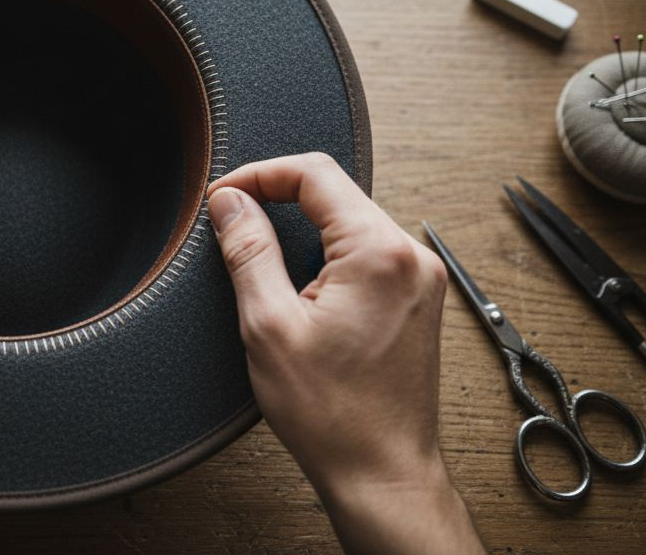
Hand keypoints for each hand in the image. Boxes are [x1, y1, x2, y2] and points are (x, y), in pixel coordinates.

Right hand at [207, 153, 480, 553]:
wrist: (382, 471)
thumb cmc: (332, 414)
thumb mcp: (268, 325)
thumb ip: (248, 251)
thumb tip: (231, 201)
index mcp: (379, 252)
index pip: (314, 173)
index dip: (259, 174)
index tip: (224, 197)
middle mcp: (411, 255)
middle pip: (335, 193)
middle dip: (278, 199)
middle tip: (232, 224)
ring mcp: (422, 277)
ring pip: (351, 221)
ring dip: (303, 229)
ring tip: (263, 262)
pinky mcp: (419, 299)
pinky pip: (368, 252)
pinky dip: (328, 255)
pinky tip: (300, 290)